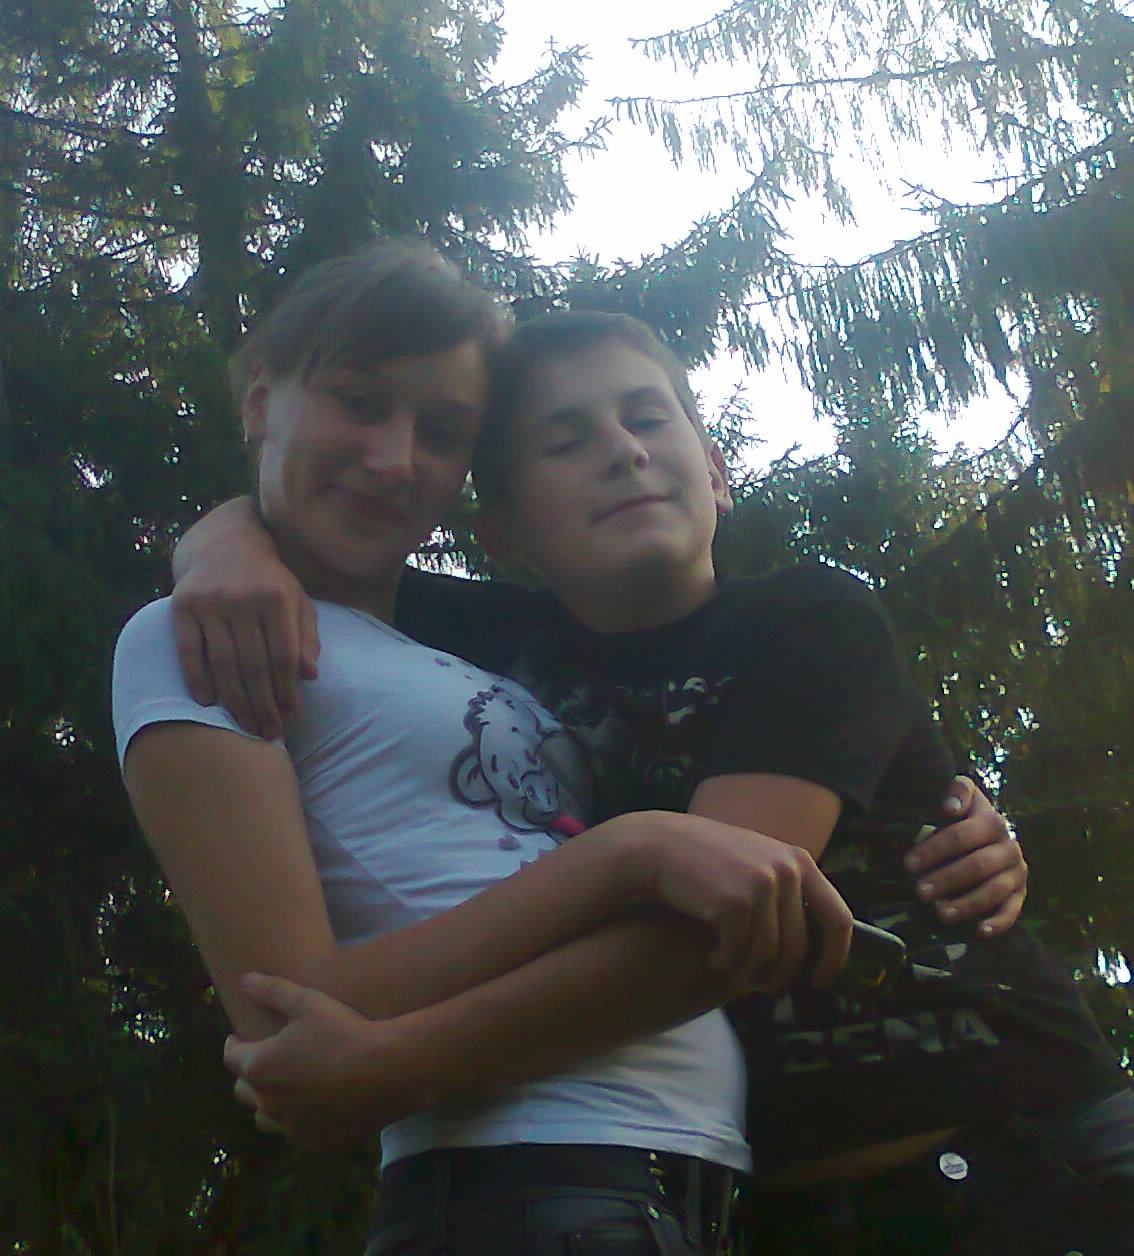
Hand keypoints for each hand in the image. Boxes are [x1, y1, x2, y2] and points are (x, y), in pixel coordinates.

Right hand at [171, 508, 319, 737]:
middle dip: (263, 705)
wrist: (224, 543)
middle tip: (268, 733)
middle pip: (254, 665)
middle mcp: (243, 599)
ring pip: (223, 663)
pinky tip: (207, 703)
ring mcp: (210, 603)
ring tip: (245, 727)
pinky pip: (189, 650)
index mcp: (276, 598)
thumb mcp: (297, 600)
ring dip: (235, 701)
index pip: (284, 655)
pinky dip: (197, 679)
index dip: (287, 689)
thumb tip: (309, 676)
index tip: (290, 715)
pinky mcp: (182, 606)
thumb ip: (306, 636)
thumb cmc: (269, 580)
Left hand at [224, 973, 417, 1150]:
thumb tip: (243, 980)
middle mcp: (267, 1103)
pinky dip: (298, 1118)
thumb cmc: (344, 1031)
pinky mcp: (314, 1142)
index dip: (236, 1042)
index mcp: (259, 1067)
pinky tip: (316, 1103)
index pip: (231, 1055)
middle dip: (250, 1073)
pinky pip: (295, 1131)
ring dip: (269, 1101)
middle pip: (242, 1089)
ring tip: (288, 1085)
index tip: (244, 1036)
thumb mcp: (308, 1001)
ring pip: (265, 1116)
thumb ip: (271, 990)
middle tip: (268, 1058)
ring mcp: (290, 1127)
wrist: (388, 1072)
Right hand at [635, 812, 853, 990]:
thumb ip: (788, 889)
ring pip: (767, 954)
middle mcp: (785, 871)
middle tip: (763, 985)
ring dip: (747, 969)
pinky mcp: (733, 903)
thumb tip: (813, 943)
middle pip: (797, 946)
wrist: (661, 845)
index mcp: (798, 861)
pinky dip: (726, 962)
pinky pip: (739, 953)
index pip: (838, 918)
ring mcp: (760, 886)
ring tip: (729, 964)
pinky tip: (714, 957)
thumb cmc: (708, 860)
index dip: (835, 956)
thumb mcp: (758, 860)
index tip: (820, 979)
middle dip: (780, 974)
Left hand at [904, 776, 1026, 935]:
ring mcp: (1016, 873)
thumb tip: (949, 808)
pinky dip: (998, 922)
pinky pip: (1012, 911)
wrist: (991, 836)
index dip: (934, 849)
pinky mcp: (1020, 894)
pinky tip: (979, 931)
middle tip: (919, 891)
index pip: (961, 836)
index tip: (908, 864)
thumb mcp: (962, 798)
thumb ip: (957, 793)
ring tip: (940, 913)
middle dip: (946, 879)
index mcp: (992, 822)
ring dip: (967, 904)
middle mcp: (1009, 848)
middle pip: (977, 865)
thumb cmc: (965, 819)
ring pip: (994, 890)